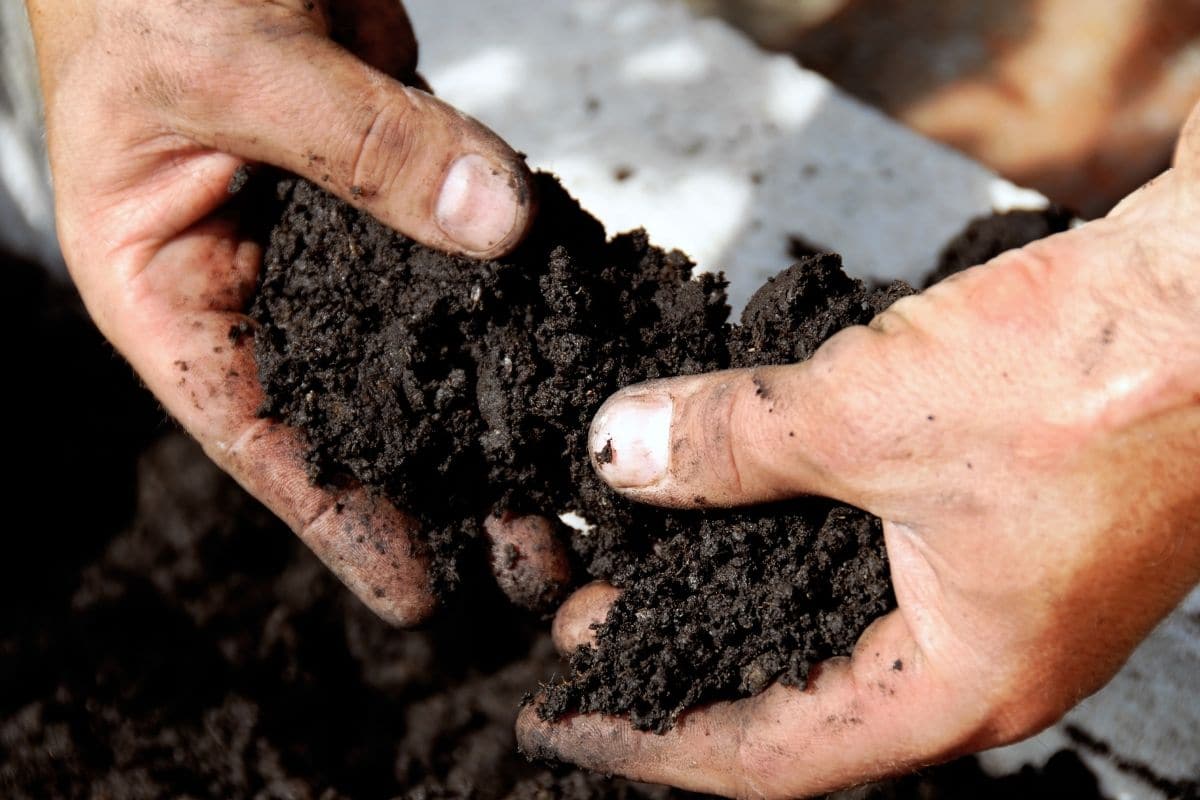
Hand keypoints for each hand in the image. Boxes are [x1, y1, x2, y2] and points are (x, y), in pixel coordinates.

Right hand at [26, 0, 561, 622]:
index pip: (254, 432)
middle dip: (439, 484)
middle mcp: (252, 272)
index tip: (418, 592)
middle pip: (352, 406)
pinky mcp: (395, 171)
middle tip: (531, 554)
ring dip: (489, 405)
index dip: (336, 520)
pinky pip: (462, 244)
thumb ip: (363, 147)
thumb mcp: (231, 64)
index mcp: (167, 281)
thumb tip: (497, 225)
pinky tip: (570, 347)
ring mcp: (330, 226)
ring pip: (418, 337)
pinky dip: (514, 293)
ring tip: (565, 480)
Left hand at [517, 110, 1199, 796]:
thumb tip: (619, 449)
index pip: (767, 755)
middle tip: (590, 625)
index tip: (566, 717)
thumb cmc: (1101, 376)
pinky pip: (869, 549)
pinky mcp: (1006, 518)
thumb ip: (730, 441)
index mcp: (960, 685)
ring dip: (733, 585)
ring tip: (644, 558)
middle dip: (684, 656)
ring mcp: (1001, 589)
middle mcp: (983, 658)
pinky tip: (741, 490)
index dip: (653, 740)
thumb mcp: (871, 413)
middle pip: (795, 690)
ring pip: (830, 615)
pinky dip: (792, 529)